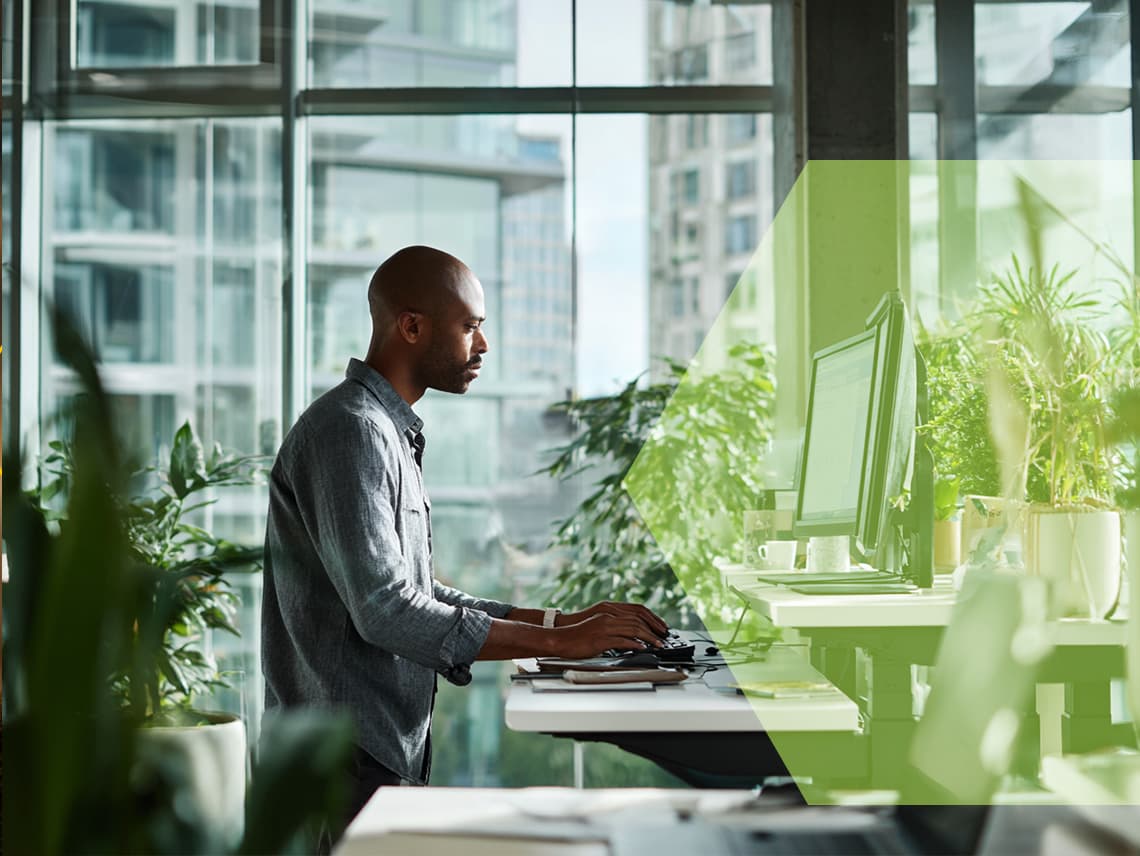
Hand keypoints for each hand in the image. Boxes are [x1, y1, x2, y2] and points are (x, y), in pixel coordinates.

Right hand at [552, 613, 666, 658]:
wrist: (560, 639)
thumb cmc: (578, 636)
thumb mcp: (598, 626)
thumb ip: (614, 627)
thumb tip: (631, 635)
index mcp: (608, 611)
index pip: (637, 611)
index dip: (652, 619)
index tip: (661, 628)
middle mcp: (608, 616)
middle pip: (638, 620)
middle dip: (653, 629)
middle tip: (663, 638)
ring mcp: (604, 627)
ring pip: (633, 629)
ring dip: (648, 638)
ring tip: (657, 645)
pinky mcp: (600, 639)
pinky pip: (622, 641)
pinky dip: (634, 644)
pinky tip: (642, 648)